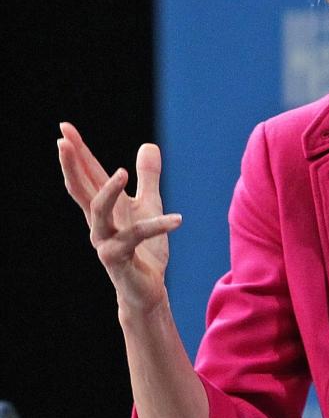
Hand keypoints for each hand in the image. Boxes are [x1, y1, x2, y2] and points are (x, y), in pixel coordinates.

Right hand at [57, 122, 181, 312]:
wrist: (147, 289)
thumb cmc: (145, 248)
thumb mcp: (149, 205)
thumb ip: (148, 177)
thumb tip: (148, 145)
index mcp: (105, 208)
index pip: (88, 175)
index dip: (78, 152)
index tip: (65, 128)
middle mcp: (99, 223)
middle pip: (81, 189)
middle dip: (71, 165)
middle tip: (62, 140)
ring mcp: (105, 241)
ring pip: (99, 212)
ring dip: (108, 191)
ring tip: (122, 171)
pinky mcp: (118, 258)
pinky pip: (137, 237)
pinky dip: (157, 225)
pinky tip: (177, 219)